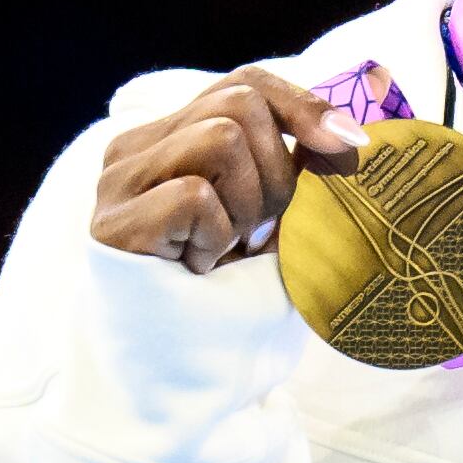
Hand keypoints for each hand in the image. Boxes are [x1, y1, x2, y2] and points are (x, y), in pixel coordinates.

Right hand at [90, 69, 376, 272]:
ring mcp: (116, 184)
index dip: (304, 105)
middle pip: (237, 103)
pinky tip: (198, 270)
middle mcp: (135, 150)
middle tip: (260, 233)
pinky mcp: (112, 224)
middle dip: (276, 171)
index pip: (245, 84)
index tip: (350, 147)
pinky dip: (216, 236)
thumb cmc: (231, 300)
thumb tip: (347, 128)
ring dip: (247, 206)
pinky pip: (195, 195)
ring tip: (225, 252)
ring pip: (220, 140)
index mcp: (172, 140)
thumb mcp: (273, 221)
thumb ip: (293, 168)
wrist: (184, 379)